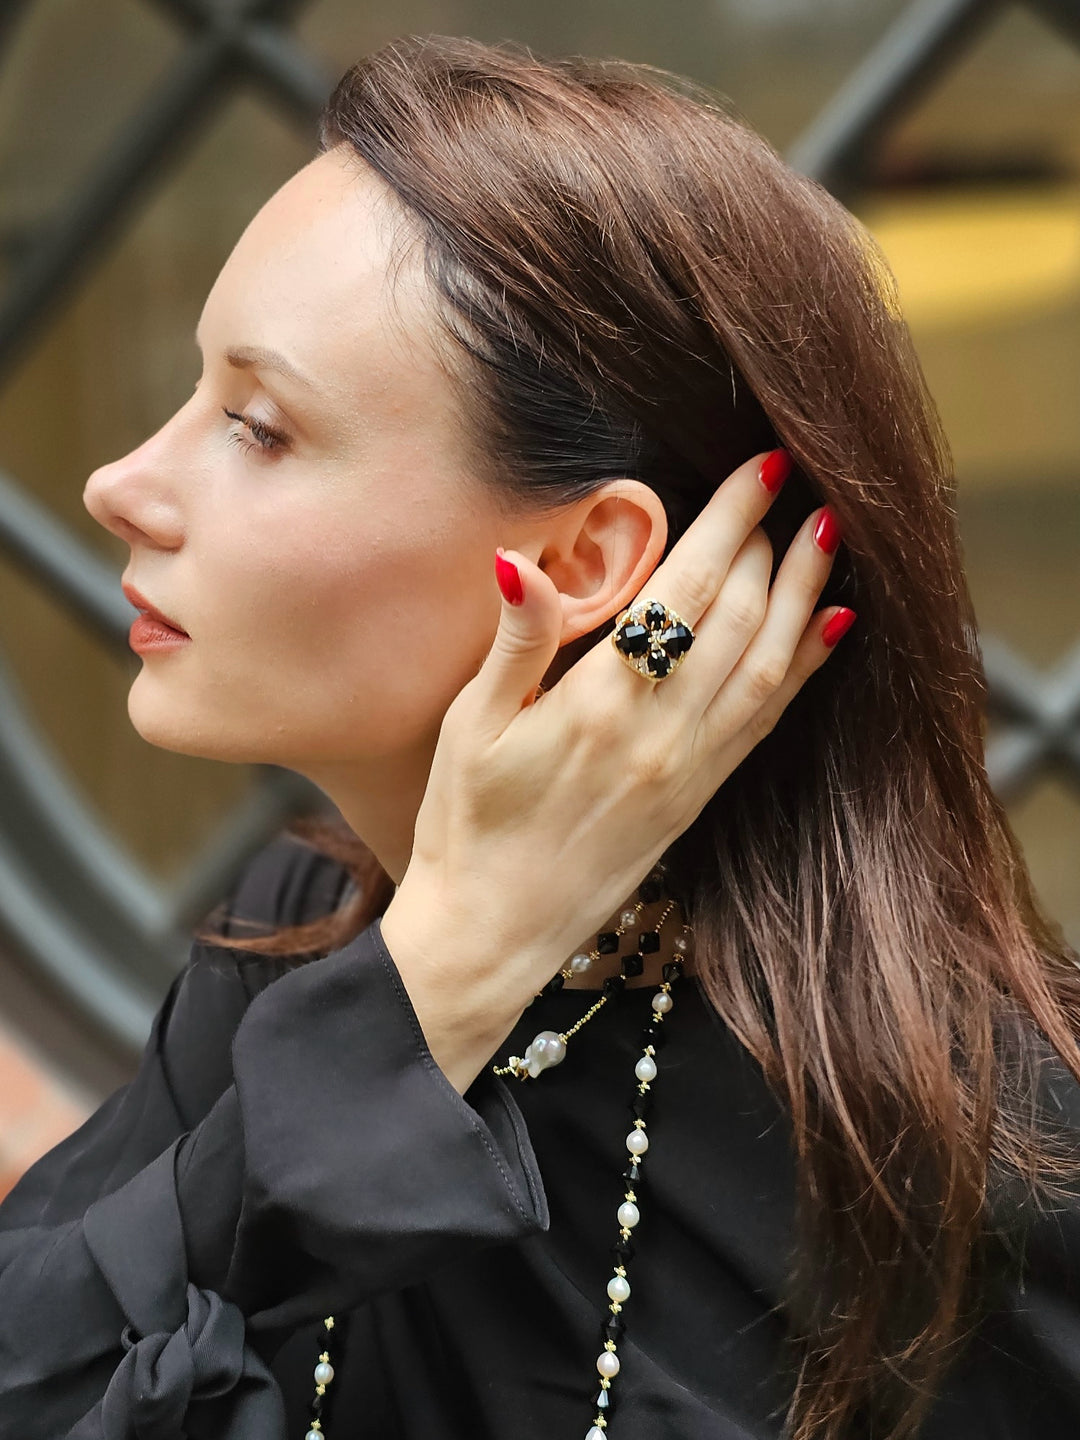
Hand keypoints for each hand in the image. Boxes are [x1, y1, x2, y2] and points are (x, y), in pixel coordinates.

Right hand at [380, 449, 853, 1090]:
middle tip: (797, 485)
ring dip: (803, 596)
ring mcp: (687, 770)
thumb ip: (513, 642)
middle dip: (772, 545)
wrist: (491, 936)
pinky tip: (826, 631)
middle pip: (737, 618)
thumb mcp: (468, 728)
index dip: (729, 524)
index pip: (683, 591)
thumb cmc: (467, 828)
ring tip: (829, 538)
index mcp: (596, 704)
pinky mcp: (697, 800)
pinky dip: (803, 670)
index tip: (760, 469)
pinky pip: (765, 723)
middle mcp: (658, 734)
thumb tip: (522, 560)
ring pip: (766, 666)